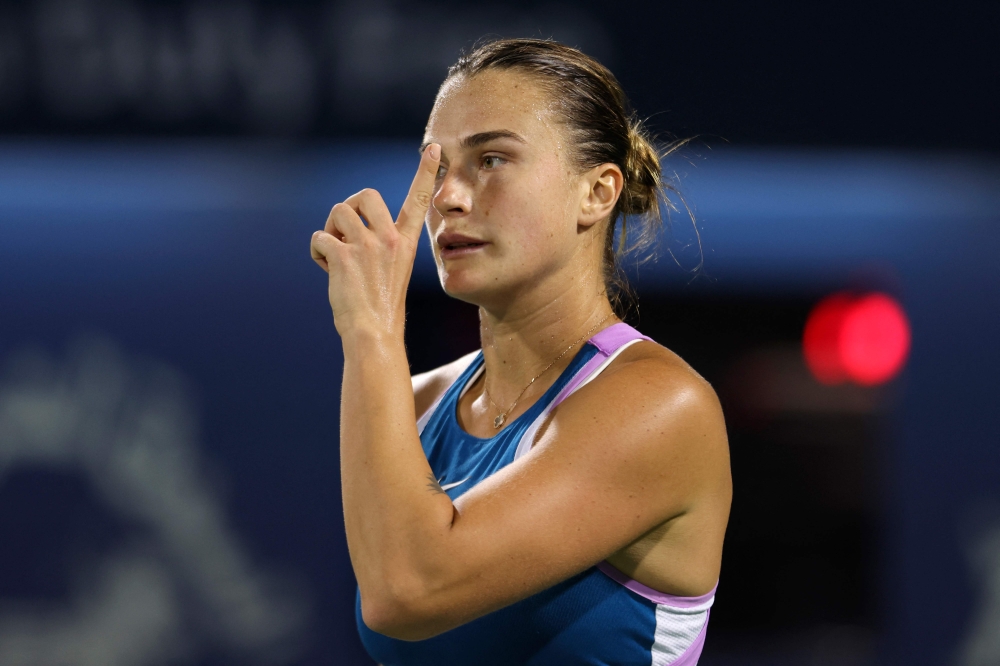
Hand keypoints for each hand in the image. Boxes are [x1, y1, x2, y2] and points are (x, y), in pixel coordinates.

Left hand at [311, 144, 440, 337]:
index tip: (434, 149)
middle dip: (348, 205)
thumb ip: (378, 246)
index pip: (419, 200)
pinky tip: (325, 268)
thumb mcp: (392, 271)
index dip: (425, 172)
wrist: (374, 333)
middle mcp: (389, 240)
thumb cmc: (381, 307)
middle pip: (365, 194)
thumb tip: (346, 230)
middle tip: (344, 229)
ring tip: (334, 255)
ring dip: (329, 230)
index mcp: (405, 242)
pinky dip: (317, 251)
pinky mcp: (344, 257)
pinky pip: (320, 237)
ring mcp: (367, 247)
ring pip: (338, 212)